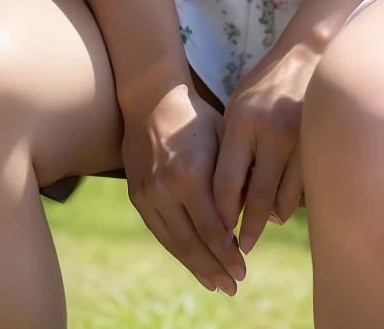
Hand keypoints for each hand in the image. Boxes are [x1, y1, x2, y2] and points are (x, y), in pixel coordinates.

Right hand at [120, 82, 247, 295]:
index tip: (244, 267)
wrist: (151, 99)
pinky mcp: (137, 197)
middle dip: (215, 268)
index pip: (212, 228)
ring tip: (217, 283)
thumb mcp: (222, 139)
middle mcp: (165, 189)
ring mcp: (148, 195)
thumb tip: (246, 217)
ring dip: (196, 266)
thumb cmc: (197, 116)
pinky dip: (178, 251)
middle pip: (193, 243)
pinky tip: (193, 263)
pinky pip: (160, 232)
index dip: (228, 253)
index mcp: (190, 174)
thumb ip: (231, 179)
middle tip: (234, 284)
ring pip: (174, 243)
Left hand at [212, 42, 320, 254]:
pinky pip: (304, 188)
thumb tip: (226, 199)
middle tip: (241, 248)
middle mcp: (271, 132)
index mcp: (243, 122)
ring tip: (262, 221)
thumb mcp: (236, 109)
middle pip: (257, 196)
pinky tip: (281, 202)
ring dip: (271, 216)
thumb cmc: (264, 85)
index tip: (217, 233)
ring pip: (284, 198)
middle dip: (248, 228)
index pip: (227, 180)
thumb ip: (229, 150)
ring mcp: (299, 139)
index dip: (221, 213)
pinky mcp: (320, 144)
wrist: (306, 55)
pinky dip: (290, 201)